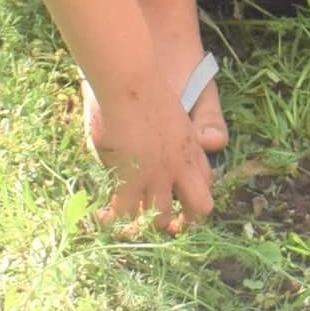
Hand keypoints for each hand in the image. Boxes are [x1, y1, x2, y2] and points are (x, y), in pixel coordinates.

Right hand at [85, 79, 213, 233]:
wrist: (132, 83)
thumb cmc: (145, 90)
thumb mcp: (170, 116)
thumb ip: (171, 139)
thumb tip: (161, 154)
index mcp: (193, 149)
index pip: (206, 185)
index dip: (194, 198)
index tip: (180, 205)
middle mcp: (182, 167)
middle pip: (198, 209)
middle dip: (184, 222)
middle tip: (165, 226)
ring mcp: (159, 176)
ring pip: (160, 218)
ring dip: (146, 224)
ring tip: (129, 228)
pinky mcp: (133, 180)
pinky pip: (126, 213)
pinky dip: (115, 220)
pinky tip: (103, 219)